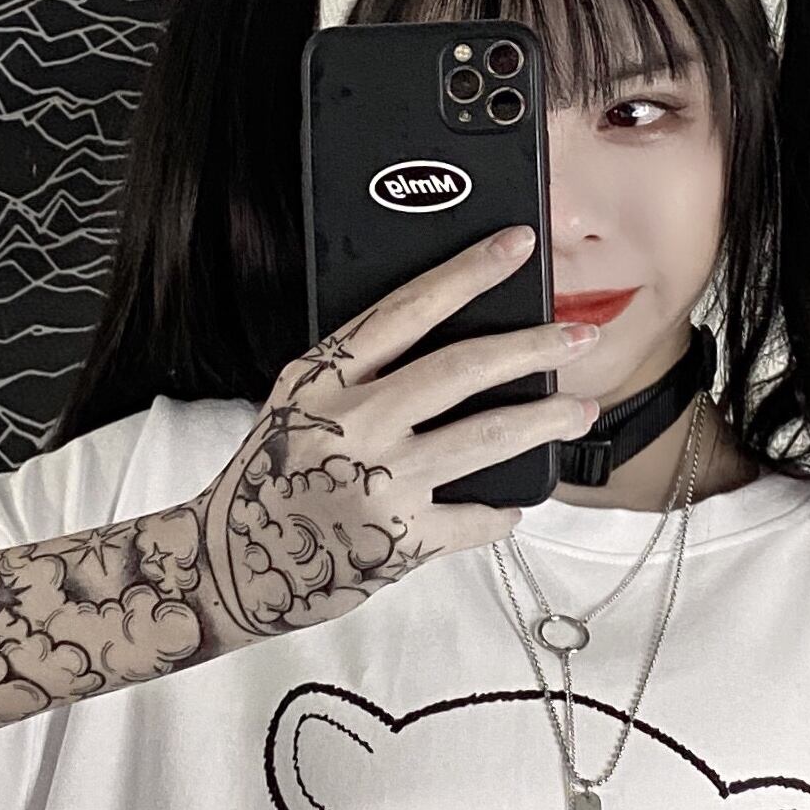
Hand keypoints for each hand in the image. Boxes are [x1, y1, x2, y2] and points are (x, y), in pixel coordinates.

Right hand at [192, 226, 597, 637]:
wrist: (230, 564)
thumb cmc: (272, 476)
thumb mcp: (297, 403)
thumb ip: (357, 371)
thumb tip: (446, 338)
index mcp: (326, 376)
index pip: (408, 309)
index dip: (467, 273)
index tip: (518, 244)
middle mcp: (354, 422)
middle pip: (462, 368)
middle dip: (533, 348)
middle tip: (580, 336)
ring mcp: (379, 482)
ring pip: (484, 436)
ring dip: (543, 421)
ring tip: (579, 411)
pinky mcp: (400, 541)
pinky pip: (474, 518)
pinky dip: (502, 511)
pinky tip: (514, 504)